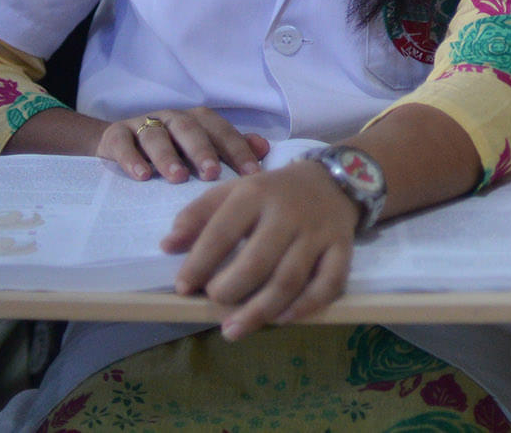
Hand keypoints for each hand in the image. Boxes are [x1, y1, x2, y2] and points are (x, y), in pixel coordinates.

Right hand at [100, 107, 271, 182]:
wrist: (118, 143)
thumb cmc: (171, 150)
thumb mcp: (200, 149)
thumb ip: (231, 149)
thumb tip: (265, 148)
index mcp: (198, 120)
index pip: (222, 132)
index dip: (238, 151)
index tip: (252, 174)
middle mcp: (173, 118)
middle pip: (190, 130)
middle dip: (203, 151)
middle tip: (212, 174)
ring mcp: (143, 125)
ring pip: (156, 136)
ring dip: (167, 156)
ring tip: (177, 177)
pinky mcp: (115, 135)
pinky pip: (122, 143)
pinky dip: (132, 158)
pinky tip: (142, 176)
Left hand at [164, 159, 358, 338]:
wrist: (333, 179)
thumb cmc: (273, 192)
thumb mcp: (234, 191)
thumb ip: (198, 215)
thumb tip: (167, 246)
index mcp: (256, 193)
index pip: (222, 232)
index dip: (198, 264)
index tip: (183, 288)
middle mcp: (288, 212)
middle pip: (257, 261)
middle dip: (229, 291)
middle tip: (215, 303)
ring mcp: (318, 232)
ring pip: (289, 279)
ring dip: (259, 311)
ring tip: (234, 330)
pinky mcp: (343, 247)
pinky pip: (328, 283)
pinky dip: (305, 306)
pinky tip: (281, 319)